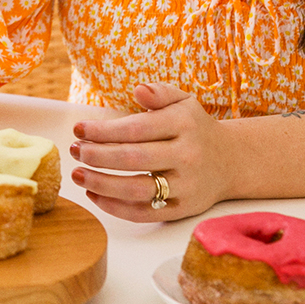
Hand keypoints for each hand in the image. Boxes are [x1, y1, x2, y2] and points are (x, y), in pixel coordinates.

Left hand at [69, 81, 233, 221]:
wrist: (231, 160)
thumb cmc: (195, 126)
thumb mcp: (183, 100)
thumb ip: (160, 92)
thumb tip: (139, 90)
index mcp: (184, 125)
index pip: (136, 129)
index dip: (103, 131)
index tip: (78, 129)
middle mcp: (187, 157)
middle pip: (134, 159)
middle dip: (98, 157)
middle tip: (73, 151)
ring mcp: (187, 186)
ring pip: (138, 190)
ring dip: (102, 184)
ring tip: (77, 175)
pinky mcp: (184, 209)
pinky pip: (147, 213)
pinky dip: (117, 208)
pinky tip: (94, 195)